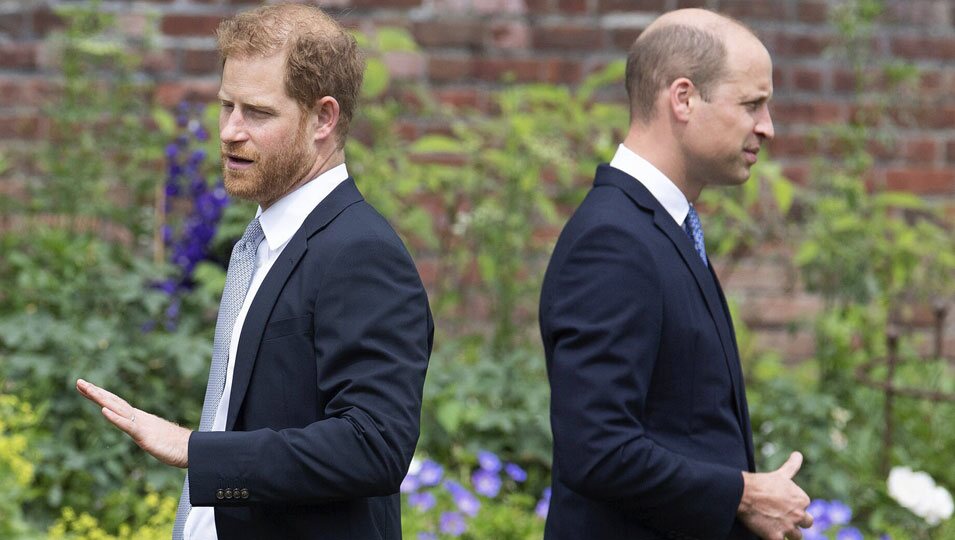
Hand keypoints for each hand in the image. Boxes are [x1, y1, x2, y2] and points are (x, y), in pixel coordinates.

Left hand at [76, 378, 190, 467]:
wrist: (192, 449)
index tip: (85, 387)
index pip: (115, 404)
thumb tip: (141, 432)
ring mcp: (141, 425)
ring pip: (118, 409)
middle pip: (114, 402)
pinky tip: (104, 411)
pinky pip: (128, 425)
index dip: (100, 395)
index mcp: (138, 418)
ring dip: (101, 399)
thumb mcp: (154, 438)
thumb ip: (145, 432)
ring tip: (87, 389)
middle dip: (95, 392)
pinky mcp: (145, 436)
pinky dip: (115, 418)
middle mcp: (138, 417)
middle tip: (78, 382)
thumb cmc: (175, 445)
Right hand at [737, 451, 812, 539]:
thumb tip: (798, 454)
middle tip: (781, 517)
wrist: (743, 493)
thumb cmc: (761, 482)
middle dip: (796, 522)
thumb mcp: (780, 475)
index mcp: (802, 499)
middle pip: (806, 523)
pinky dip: (775, 538)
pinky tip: (768, 533)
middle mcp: (799, 514)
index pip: (805, 508)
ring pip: (796, 536)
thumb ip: (792, 466)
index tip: (782, 504)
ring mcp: (788, 527)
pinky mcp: (776, 537)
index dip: (794, 507)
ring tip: (775, 526)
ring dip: (788, 532)